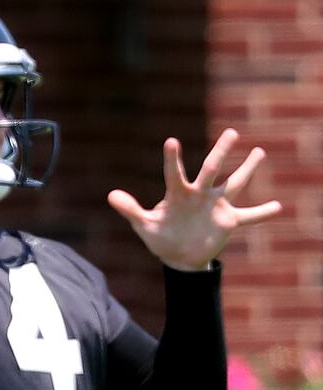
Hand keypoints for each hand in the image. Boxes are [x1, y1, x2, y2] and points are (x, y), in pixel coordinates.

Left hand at [107, 128, 282, 270]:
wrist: (178, 257)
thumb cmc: (160, 237)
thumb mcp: (144, 226)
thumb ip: (131, 210)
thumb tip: (111, 195)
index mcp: (178, 195)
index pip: (174, 174)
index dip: (172, 159)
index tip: (171, 141)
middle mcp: (200, 194)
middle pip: (212, 170)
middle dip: (221, 152)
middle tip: (232, 133)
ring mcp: (216, 206)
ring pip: (235, 184)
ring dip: (247, 170)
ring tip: (258, 151)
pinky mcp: (228, 221)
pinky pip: (249, 216)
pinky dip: (262, 213)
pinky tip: (278, 206)